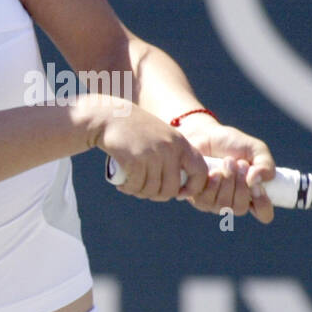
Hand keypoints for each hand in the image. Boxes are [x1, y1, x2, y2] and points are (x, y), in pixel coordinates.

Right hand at [88, 96, 208, 201]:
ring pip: (151, 190)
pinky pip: (136, 186)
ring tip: (133, 186)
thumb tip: (179, 189)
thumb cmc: (136, 130)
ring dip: (140, 192)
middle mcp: (170, 149)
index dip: (192, 188)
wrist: (110, 116)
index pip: (200, 172)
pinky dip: (129, 188)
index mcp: (181, 143)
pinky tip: (124, 185)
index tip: (179, 194)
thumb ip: (174, 156)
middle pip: (171, 189)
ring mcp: (153, 154)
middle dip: (158, 196)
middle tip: (146, 191)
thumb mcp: (162, 137)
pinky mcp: (135, 160)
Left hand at [174, 116, 275, 223]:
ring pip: (224, 205)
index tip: (257, 186)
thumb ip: (265, 165)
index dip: (262, 204)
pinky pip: (207, 201)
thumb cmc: (231, 143)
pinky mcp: (198, 198)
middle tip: (240, 163)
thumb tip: (256, 180)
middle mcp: (234, 202)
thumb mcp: (255, 149)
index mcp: (252, 193)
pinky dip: (213, 184)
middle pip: (240, 209)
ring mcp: (215, 202)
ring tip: (227, 162)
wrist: (204, 134)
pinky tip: (214, 171)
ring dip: (228, 181)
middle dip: (241, 185)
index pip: (263, 213)